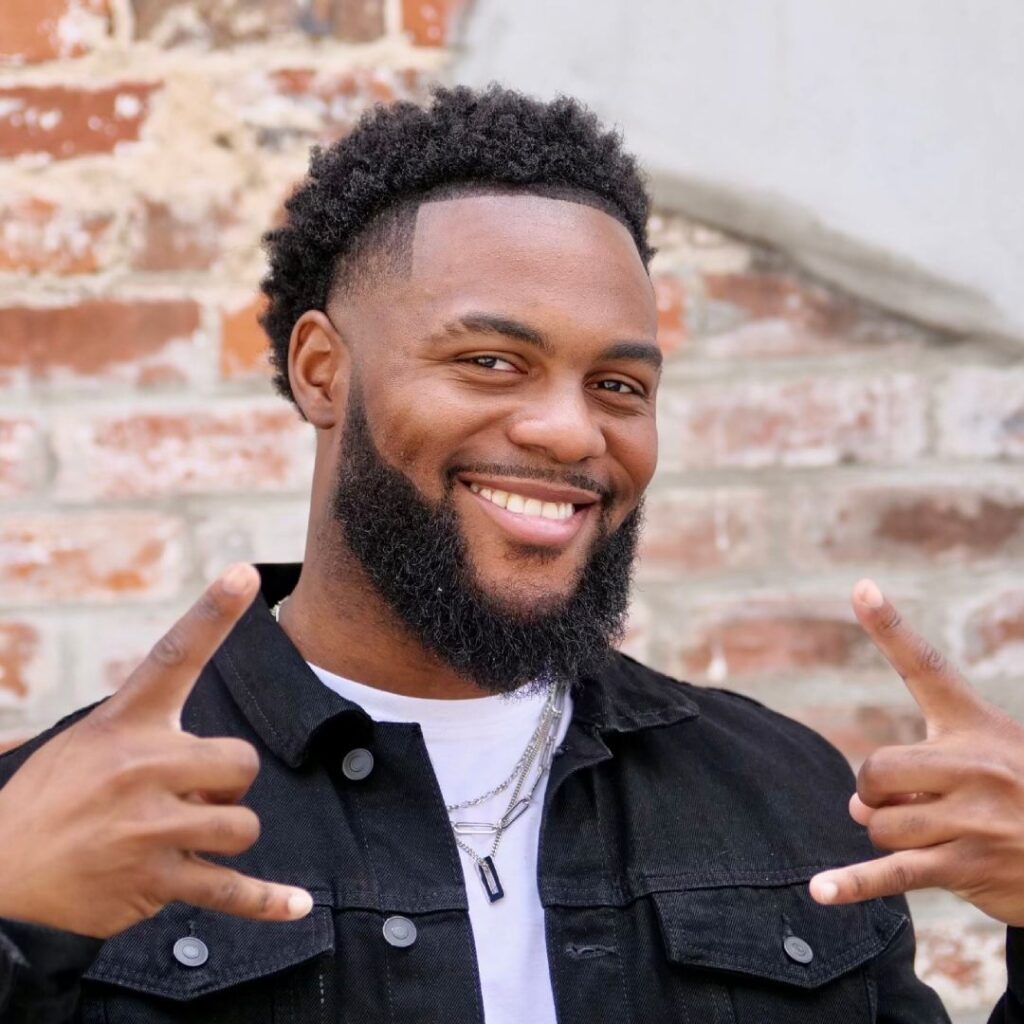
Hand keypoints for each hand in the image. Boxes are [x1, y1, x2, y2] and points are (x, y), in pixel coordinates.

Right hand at [0, 564, 311, 937]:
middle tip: (187, 796)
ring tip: (181, 836)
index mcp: (122, 724)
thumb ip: (137, 732)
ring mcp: (151, 827)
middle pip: (241, 763)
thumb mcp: (78, 746)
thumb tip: (189, 746)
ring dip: (223, 831)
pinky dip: (265, 901)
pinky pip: (227, 890)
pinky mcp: (156, 880)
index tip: (247, 575)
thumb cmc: (46, 805)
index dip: (213, 613)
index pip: (174, 656)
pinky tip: (297, 906)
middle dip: (226, 783)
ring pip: (241, 822)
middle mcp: (141, 767)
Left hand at [809, 579, 1023, 925]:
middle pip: (874, 770)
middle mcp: (975, 765)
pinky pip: (895, 873)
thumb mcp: (988, 760)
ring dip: (886, 833)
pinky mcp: (967, 866)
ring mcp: (973, 818)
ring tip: (927, 834)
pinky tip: (820, 891)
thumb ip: (916, 771)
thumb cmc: (1023, 795)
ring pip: (880, 823)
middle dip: (874, 792)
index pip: (926, 667)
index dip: (890, 626)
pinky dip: (853, 884)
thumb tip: (856, 810)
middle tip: (903, 803)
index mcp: (976, 725)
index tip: (861, 587)